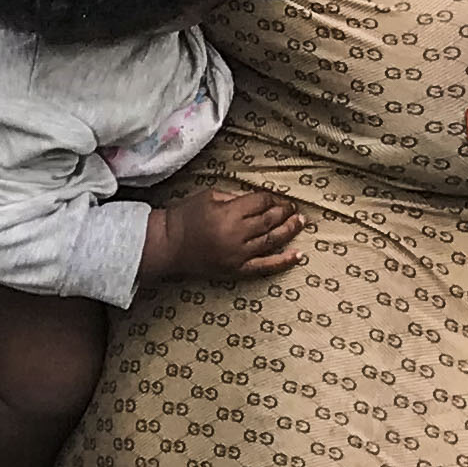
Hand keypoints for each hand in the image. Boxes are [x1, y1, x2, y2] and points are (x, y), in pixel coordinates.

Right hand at [141, 186, 304, 282]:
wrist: (166, 246)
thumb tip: (259, 200)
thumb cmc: (184, 217)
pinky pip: (264, 267)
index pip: (260, 203)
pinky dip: (283, 262)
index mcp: (227, 213)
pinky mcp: (235, 270)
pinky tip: (298, 256)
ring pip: (271, 240)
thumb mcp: (208, 196)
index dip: (274, 199)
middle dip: (285, 212)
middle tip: (294, 209)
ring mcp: (237, 255)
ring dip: (289, 230)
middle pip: (269, 220)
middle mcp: (235, 234)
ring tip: (301, 223)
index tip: (279, 198)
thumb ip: (235, 197)